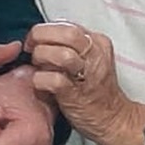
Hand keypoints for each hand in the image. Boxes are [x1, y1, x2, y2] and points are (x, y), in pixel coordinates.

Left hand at [22, 22, 142, 144]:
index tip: (34, 40)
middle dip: (41, 37)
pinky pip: (54, 80)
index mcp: (98, 43)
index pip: (67, 25)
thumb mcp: (89, 60)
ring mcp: (88, 75)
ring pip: (61, 54)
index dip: (45, 29)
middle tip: (31, 49)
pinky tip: (40, 84)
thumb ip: (70, 46)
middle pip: (67, 33)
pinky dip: (41, 79)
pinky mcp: (77, 95)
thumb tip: (41, 38)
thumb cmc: (95, 90)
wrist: (114, 119)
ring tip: (38, 66)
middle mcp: (96, 55)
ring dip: (42, 57)